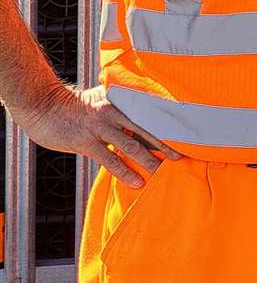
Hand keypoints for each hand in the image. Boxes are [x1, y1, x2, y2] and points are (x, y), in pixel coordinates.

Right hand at [11, 83, 177, 186]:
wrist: (41, 105)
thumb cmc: (73, 105)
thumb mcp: (101, 99)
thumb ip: (122, 107)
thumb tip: (143, 117)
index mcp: (121, 101)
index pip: (150, 112)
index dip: (169, 124)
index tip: (189, 134)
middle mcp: (114, 112)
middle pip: (148, 128)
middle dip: (168, 143)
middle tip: (186, 155)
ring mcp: (100, 126)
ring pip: (133, 145)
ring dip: (151, 160)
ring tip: (166, 171)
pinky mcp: (86, 141)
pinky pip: (110, 159)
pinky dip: (125, 172)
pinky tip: (137, 182)